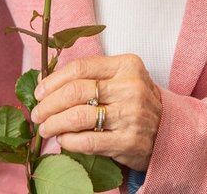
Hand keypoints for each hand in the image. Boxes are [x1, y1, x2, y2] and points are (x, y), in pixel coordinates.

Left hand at [30, 54, 161, 171]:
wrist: (170, 132)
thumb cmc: (135, 102)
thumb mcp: (121, 79)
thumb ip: (90, 76)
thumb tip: (44, 81)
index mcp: (127, 65)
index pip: (81, 68)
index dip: (53, 80)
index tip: (39, 91)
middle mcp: (130, 88)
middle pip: (75, 91)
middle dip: (48, 104)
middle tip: (36, 113)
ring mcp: (131, 115)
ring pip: (78, 117)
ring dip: (54, 124)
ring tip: (44, 128)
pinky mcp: (129, 142)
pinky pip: (88, 141)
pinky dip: (69, 141)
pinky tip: (62, 140)